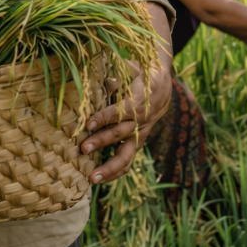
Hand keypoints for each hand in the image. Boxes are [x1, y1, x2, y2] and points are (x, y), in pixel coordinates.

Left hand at [81, 58, 170, 183]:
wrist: (163, 86)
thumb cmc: (142, 74)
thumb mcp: (134, 67)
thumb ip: (121, 70)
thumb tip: (107, 76)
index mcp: (140, 101)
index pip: (120, 112)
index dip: (104, 118)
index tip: (88, 123)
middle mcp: (141, 121)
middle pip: (120, 134)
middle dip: (101, 142)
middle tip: (83, 149)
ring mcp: (139, 135)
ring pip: (127, 155)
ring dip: (109, 168)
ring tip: (92, 178)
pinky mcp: (137, 143)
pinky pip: (127, 160)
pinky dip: (113, 172)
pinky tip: (97, 179)